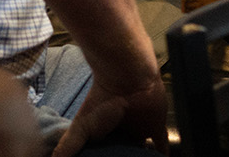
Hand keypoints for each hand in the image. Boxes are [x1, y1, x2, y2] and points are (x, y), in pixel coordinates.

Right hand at [50, 74, 169, 155]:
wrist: (126, 79)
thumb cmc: (102, 100)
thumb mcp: (80, 127)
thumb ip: (67, 146)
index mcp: (105, 135)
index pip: (106, 154)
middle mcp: (122, 134)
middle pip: (124, 154)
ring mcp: (139, 130)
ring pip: (141, 153)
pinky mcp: (155, 127)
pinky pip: (161, 144)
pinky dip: (161, 155)